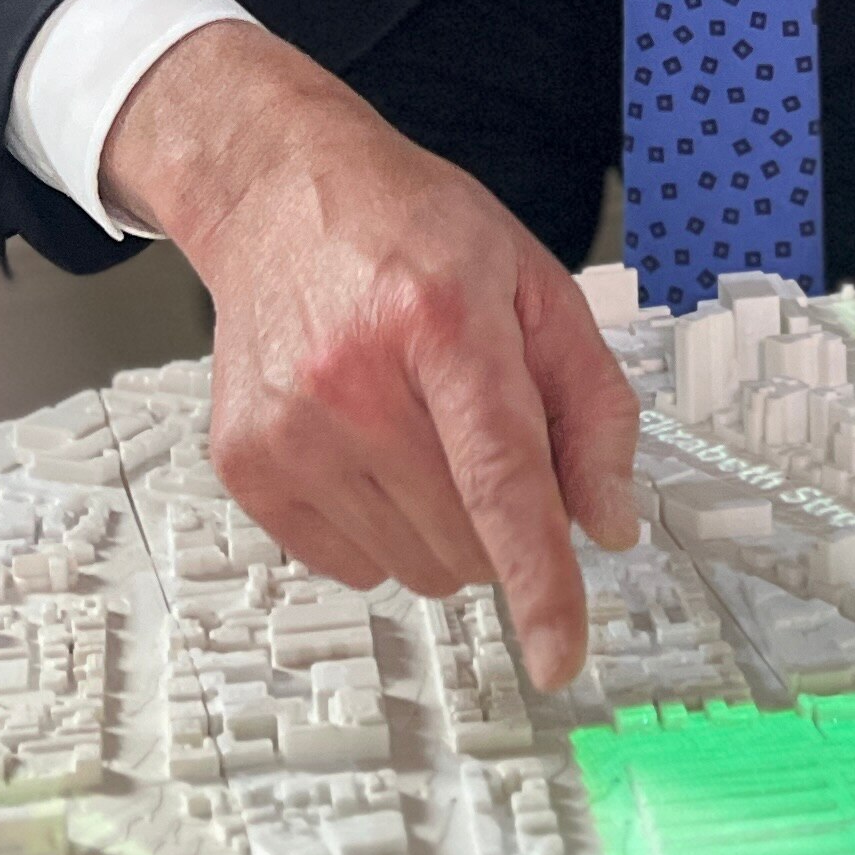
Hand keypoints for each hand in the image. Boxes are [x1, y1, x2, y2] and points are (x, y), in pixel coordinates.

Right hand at [108, 22, 639, 689]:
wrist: (280, 197)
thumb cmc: (417, 235)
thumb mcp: (537, 285)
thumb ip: (593, 405)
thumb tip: (608, 525)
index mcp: (444, 321)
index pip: (501, 478)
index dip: (538, 580)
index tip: (559, 657)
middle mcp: (353, 380)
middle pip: (467, 538)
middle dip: (503, 516)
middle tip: (480, 431)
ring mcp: (289, 428)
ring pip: (414, 567)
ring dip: (444, 527)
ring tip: (420, 428)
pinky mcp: (246, 464)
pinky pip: (352, 566)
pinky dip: (384, 531)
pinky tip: (370, 448)